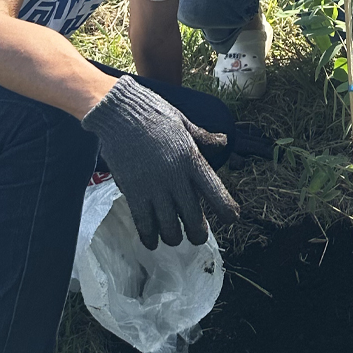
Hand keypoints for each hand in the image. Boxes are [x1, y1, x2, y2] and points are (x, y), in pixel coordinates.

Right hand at [82, 76, 239, 249]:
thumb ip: (204, 138)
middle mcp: (175, 177)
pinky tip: (152, 241)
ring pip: (169, 226)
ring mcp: (153, 187)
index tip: (233, 218)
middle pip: (193, 217)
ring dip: (174, 237)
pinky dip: (149, 236)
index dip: (226, 209)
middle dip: (198, 233)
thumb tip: (224, 141)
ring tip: (175, 237)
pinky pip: (143, 223)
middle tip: (198, 236)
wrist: (119, 111)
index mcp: (192, 159)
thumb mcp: (184, 122)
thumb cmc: (154, 113)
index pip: (215, 191)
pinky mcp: (132, 191)